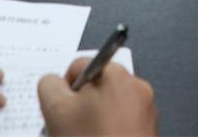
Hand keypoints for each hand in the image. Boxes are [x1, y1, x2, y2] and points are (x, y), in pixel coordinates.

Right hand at [38, 59, 156, 136]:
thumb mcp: (56, 110)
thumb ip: (49, 86)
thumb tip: (54, 83)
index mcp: (116, 74)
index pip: (79, 67)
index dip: (64, 90)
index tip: (61, 111)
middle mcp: (136, 87)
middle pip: (95, 88)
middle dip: (79, 107)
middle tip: (70, 130)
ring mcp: (146, 111)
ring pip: (108, 108)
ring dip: (93, 121)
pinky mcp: (148, 132)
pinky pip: (121, 124)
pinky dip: (108, 133)